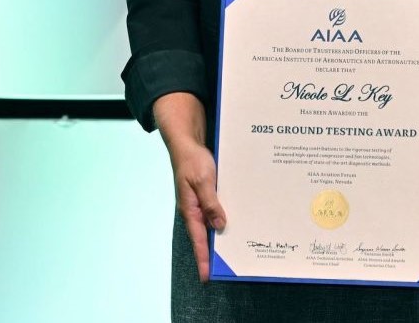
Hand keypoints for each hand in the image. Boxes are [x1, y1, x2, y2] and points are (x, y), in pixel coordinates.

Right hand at [154, 92, 225, 281]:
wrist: (186, 142)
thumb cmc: (192, 159)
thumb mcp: (203, 180)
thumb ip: (211, 203)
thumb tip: (219, 226)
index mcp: (190, 209)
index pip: (198, 239)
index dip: (203, 258)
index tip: (206, 275)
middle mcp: (193, 209)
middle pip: (204, 236)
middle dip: (211, 253)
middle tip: (221, 270)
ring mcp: (198, 203)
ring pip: (210, 224)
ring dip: (219, 237)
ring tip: (231, 252)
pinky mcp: (204, 196)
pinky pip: (213, 212)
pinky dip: (221, 220)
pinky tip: (232, 223)